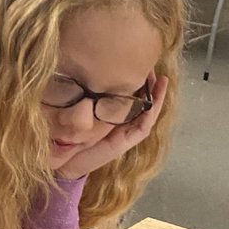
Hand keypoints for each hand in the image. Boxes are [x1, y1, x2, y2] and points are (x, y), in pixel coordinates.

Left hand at [54, 72, 168, 179]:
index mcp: (115, 117)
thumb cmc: (71, 137)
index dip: (141, 83)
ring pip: (148, 115)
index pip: (133, 98)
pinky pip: (141, 129)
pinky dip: (148, 116)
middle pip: (145, 104)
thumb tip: (89, 76)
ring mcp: (125, 135)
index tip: (143, 67)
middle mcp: (123, 124)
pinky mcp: (124, 144)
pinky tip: (151, 104)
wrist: (67, 162)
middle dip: (153, 88)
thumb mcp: (80, 113)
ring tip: (162, 81)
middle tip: (156, 70)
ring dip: (156, 99)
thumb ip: (87, 100)